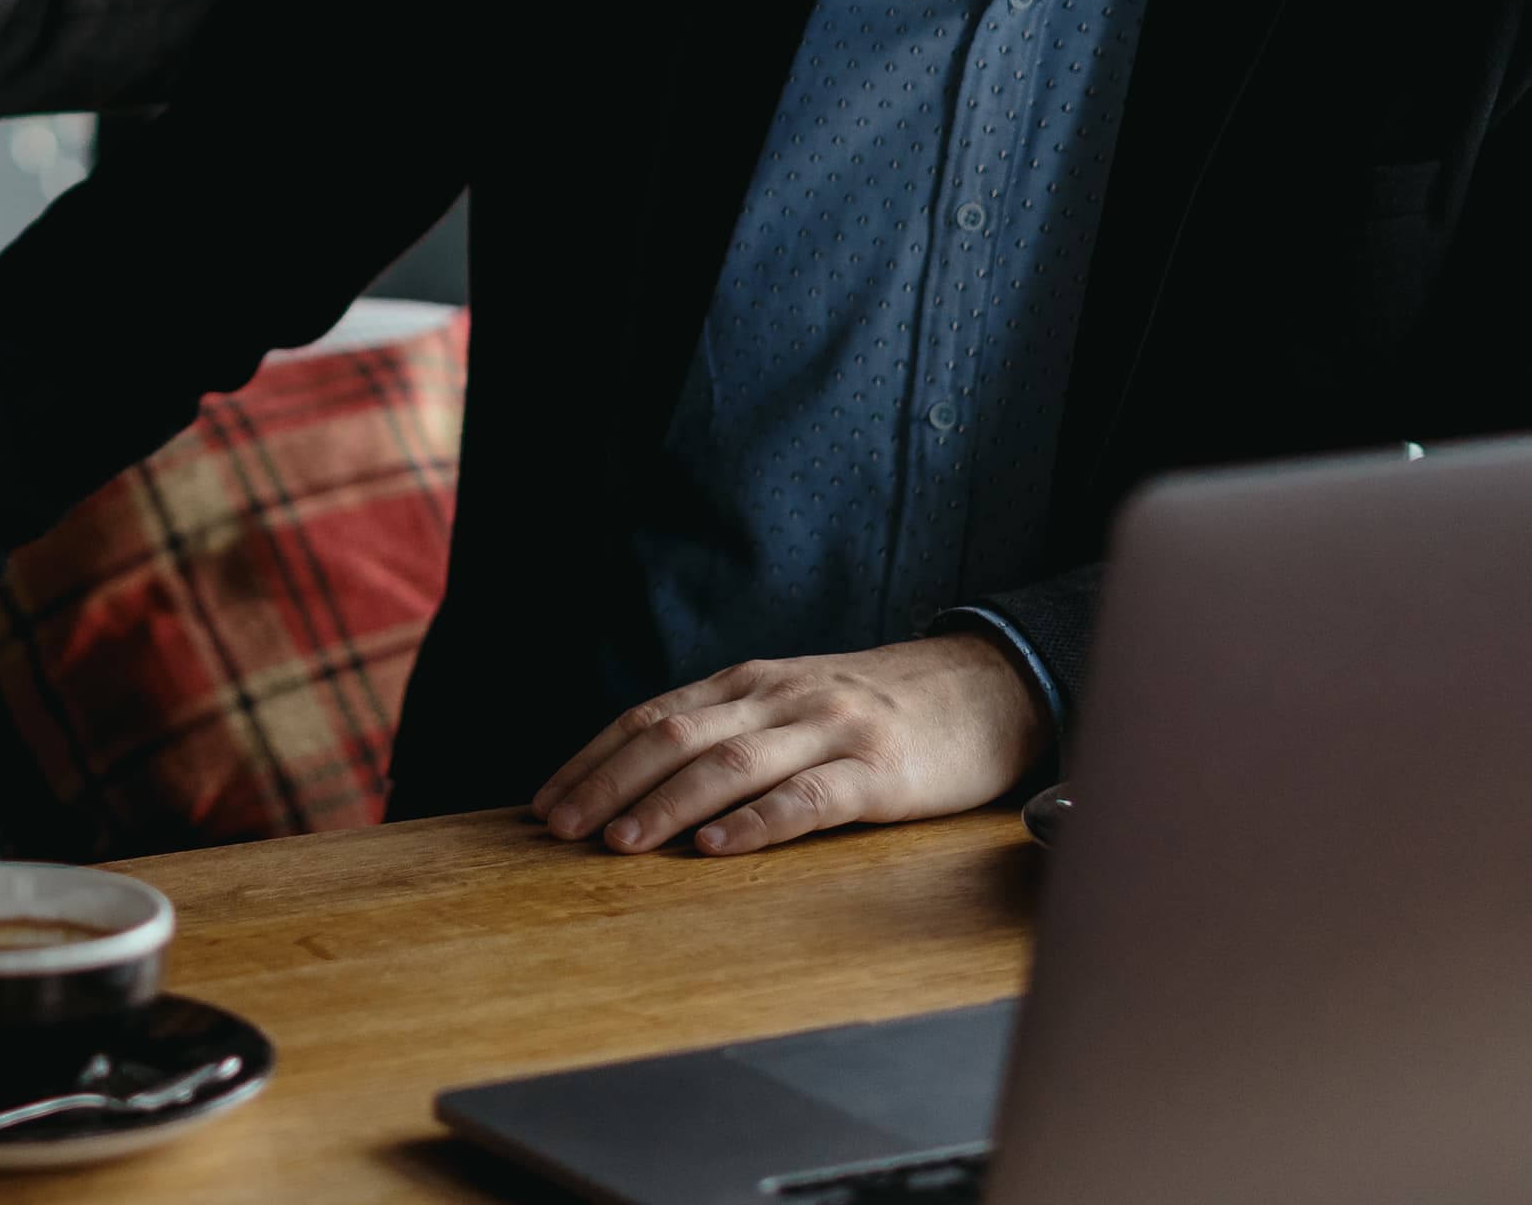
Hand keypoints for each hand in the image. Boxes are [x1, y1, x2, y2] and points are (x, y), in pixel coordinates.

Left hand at [533, 634, 1050, 857]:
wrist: (985, 689)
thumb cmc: (877, 711)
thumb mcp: (792, 703)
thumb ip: (730, 728)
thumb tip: (641, 778)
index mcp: (750, 683)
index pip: (652, 717)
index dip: (594, 758)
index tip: (546, 801)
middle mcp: (780, 697)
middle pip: (676, 735)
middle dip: (608, 782)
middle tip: (559, 828)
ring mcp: (830, 731)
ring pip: (731, 763)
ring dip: (668, 804)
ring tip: (622, 843)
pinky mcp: (879, 771)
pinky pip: (808, 797)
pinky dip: (756, 822)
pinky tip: (718, 847)